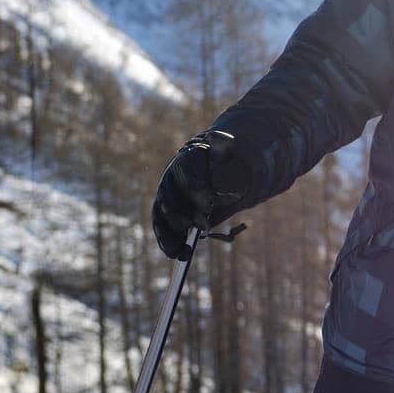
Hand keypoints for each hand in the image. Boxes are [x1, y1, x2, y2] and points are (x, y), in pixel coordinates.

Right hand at [151, 131, 252, 259]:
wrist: (215, 166)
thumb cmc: (226, 159)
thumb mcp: (231, 153)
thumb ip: (226, 148)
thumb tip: (224, 139)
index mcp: (188, 158)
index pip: (186, 171)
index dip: (196, 187)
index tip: (209, 204)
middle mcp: (172, 176)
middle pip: (171, 195)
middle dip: (184, 212)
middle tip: (202, 226)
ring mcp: (166, 194)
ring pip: (162, 213)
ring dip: (171, 232)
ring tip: (183, 249)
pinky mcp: (165, 210)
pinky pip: (161, 225)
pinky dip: (167, 240)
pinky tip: (175, 253)